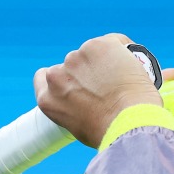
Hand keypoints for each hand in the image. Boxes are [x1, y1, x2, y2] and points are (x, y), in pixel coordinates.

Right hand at [34, 34, 162, 148]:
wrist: (128, 121)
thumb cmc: (108, 132)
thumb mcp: (78, 127)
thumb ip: (73, 107)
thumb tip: (85, 101)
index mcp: (48, 98)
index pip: (44, 77)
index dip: (62, 76)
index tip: (74, 81)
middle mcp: (57, 76)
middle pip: (71, 64)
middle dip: (86, 70)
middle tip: (106, 84)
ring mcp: (76, 59)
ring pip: (91, 52)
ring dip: (103, 60)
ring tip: (121, 79)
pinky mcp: (96, 46)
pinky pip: (111, 42)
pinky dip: (121, 51)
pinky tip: (130, 68)